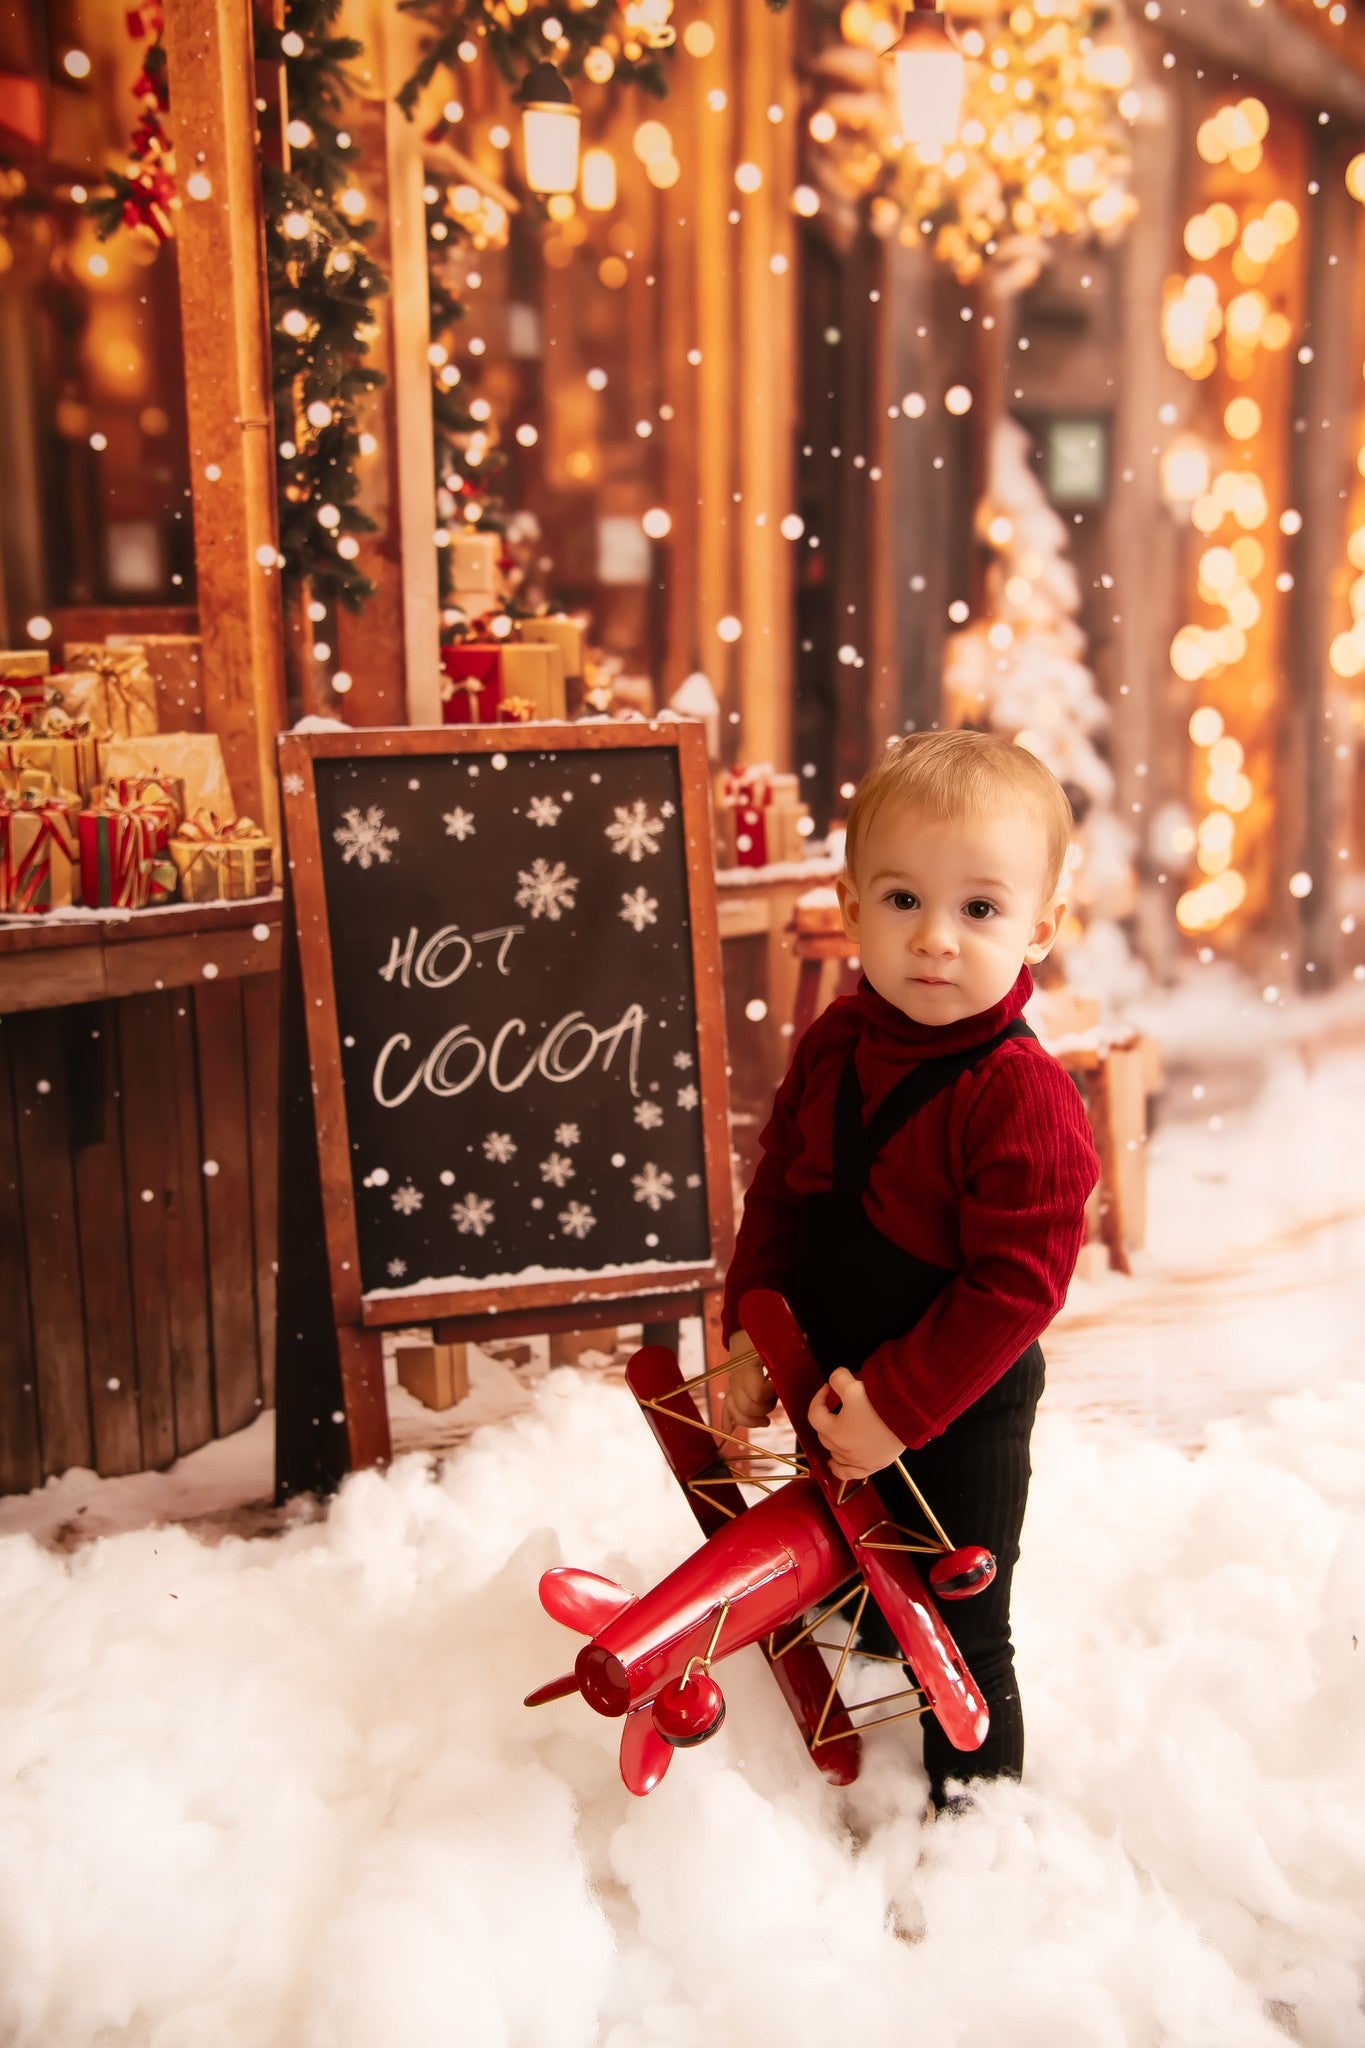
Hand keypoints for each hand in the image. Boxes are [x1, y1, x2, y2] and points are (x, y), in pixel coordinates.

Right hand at [721, 1334, 777, 1435]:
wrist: (745, 1332)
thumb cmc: (764, 1335)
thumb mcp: (776, 1340)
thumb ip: (786, 1350)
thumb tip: (803, 1349)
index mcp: (746, 1366)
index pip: (757, 1392)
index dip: (770, 1393)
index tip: (777, 1384)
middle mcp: (736, 1378)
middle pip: (746, 1407)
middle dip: (764, 1409)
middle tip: (775, 1399)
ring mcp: (732, 1385)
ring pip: (734, 1412)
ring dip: (750, 1421)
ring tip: (765, 1421)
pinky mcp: (731, 1389)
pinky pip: (726, 1408)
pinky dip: (727, 1421)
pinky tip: (728, 1431)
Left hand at [808, 1368, 903, 1482]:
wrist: (908, 1418)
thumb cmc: (880, 1404)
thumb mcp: (853, 1386)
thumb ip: (837, 1380)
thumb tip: (834, 1380)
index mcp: (835, 1431)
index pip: (814, 1414)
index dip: (819, 1398)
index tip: (828, 1388)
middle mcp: (843, 1450)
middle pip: (824, 1434)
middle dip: (827, 1418)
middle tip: (837, 1404)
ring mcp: (857, 1461)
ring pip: (835, 1453)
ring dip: (833, 1439)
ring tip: (840, 1428)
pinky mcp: (871, 1466)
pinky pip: (848, 1473)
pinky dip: (839, 1468)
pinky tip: (834, 1463)